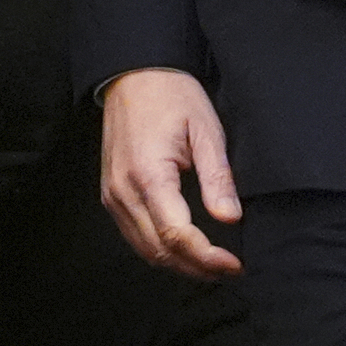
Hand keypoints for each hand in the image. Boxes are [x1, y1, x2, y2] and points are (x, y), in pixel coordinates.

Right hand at [98, 69, 242, 280]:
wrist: (134, 74)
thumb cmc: (171, 95)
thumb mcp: (206, 129)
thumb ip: (217, 177)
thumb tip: (230, 218)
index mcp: (148, 175)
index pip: (177, 235)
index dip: (207, 257)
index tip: (234, 265)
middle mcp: (123, 191)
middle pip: (158, 251)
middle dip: (196, 268)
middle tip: (229, 271)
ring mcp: (112, 195)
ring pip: (144, 250)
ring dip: (178, 264)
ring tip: (212, 267)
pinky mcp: (111, 194)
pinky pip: (134, 236)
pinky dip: (160, 250)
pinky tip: (185, 250)